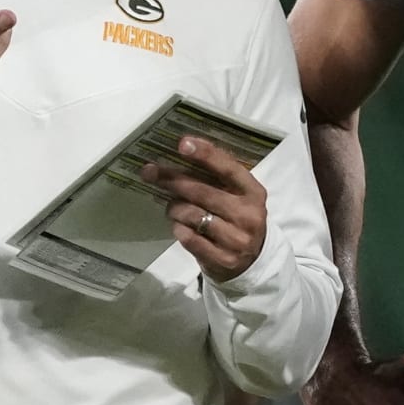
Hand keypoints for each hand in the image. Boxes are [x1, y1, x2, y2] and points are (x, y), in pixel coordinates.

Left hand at [141, 136, 267, 281]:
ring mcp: (237, 239)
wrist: (252, 260)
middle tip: (150, 172)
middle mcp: (248, 214)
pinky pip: (190, 239)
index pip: (228, 169)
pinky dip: (179, 229)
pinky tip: (179, 226)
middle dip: (173, 180)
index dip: (206, 154)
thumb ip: (215, 179)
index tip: (182, 143)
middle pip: (203, 192)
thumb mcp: (237, 196)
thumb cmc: (237, 218)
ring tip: (171, 207)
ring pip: (193, 216)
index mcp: (253, 192)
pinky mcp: (223, 259)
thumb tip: (179, 154)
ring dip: (174, 208)